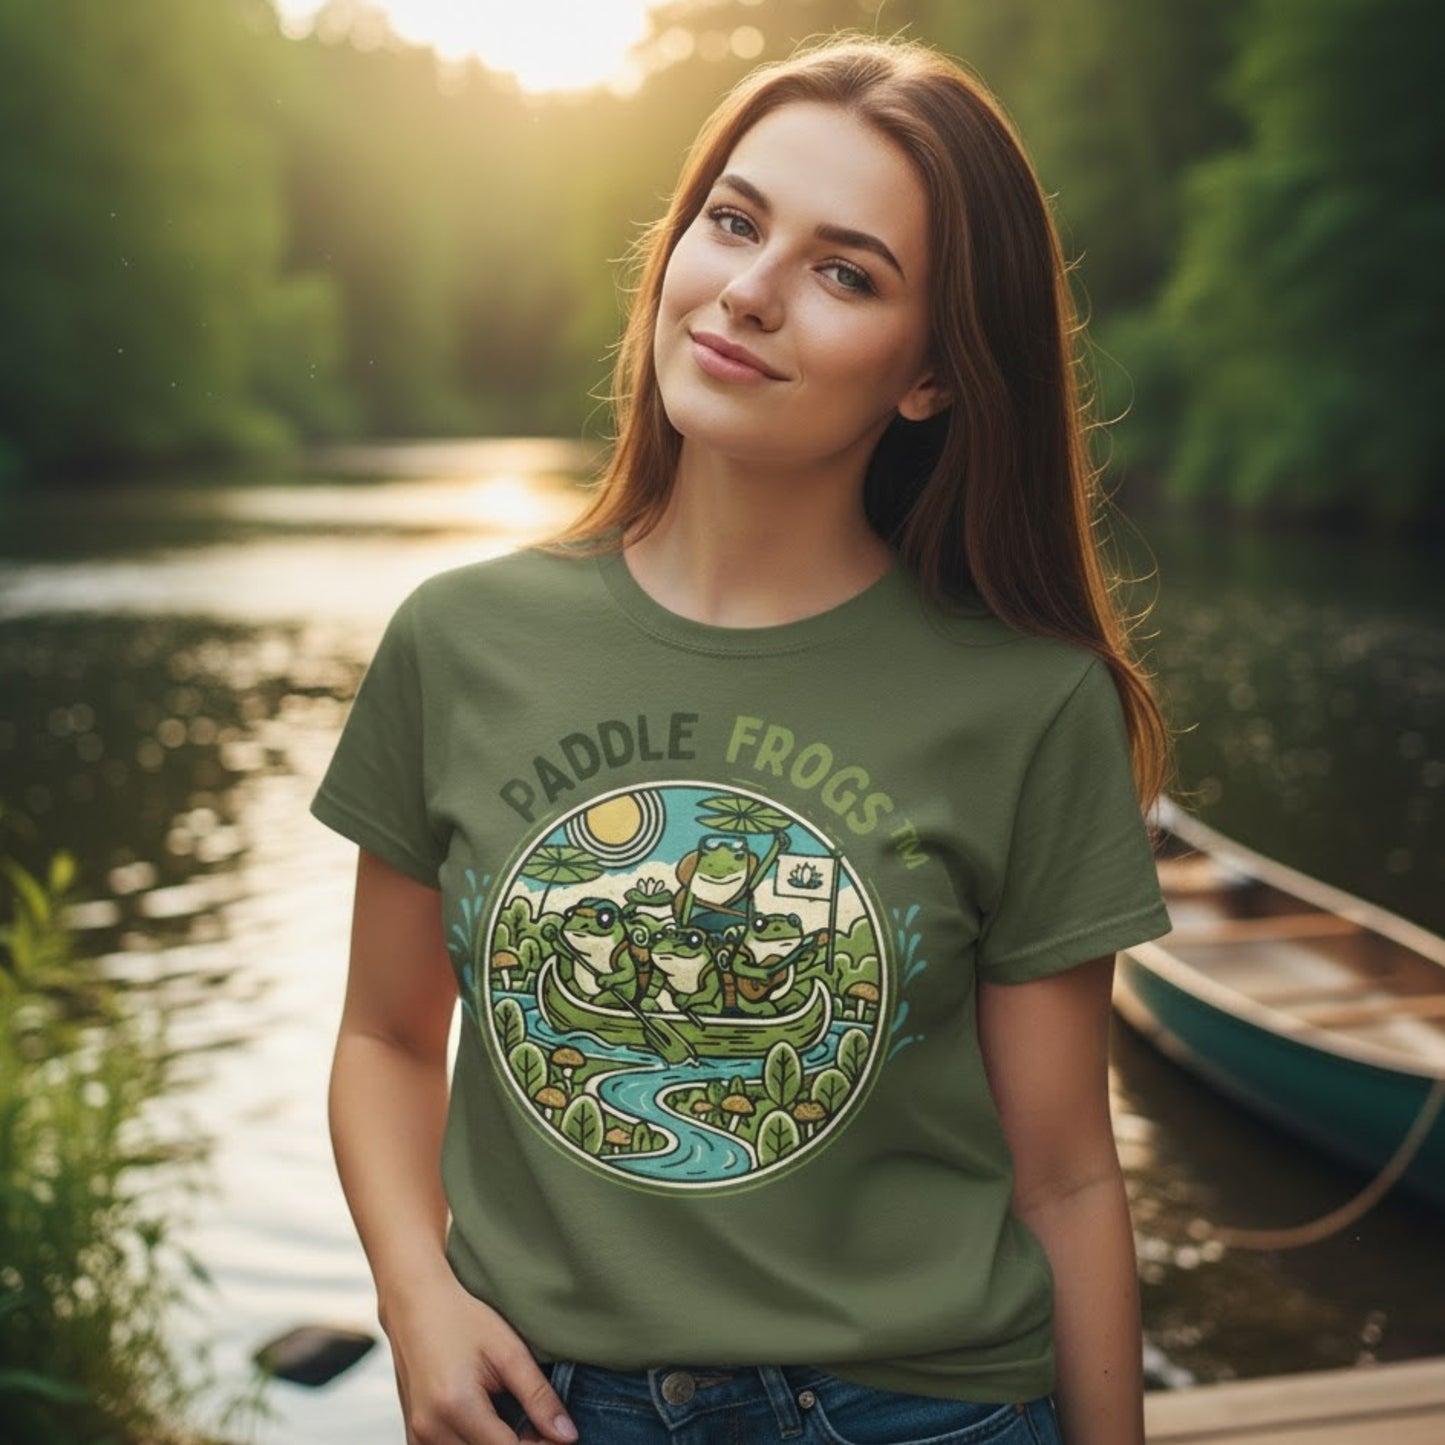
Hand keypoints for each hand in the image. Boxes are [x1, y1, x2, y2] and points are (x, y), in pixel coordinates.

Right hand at [382, 1271, 578, 1443]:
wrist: (416, 1305)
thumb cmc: (464, 1320)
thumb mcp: (509, 1351)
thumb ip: (539, 1396)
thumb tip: (569, 1437)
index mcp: (457, 1406)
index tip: (559, 1434)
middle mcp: (430, 1429)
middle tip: (539, 1427)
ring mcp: (417, 1436)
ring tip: (515, 1424)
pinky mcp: (413, 1436)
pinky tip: (488, 1426)